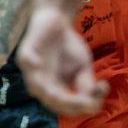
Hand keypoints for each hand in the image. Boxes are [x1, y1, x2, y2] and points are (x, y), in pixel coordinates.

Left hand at [17, 0, 105, 115]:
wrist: (57, 21)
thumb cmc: (68, 48)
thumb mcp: (82, 68)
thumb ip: (86, 84)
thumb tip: (93, 103)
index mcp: (53, 90)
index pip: (65, 106)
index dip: (83, 105)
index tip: (102, 91)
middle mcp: (40, 84)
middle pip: (51, 102)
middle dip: (70, 103)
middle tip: (88, 100)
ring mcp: (31, 69)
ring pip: (36, 87)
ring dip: (48, 92)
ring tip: (62, 94)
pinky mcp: (25, 52)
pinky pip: (25, 60)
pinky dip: (30, 63)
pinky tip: (37, 64)